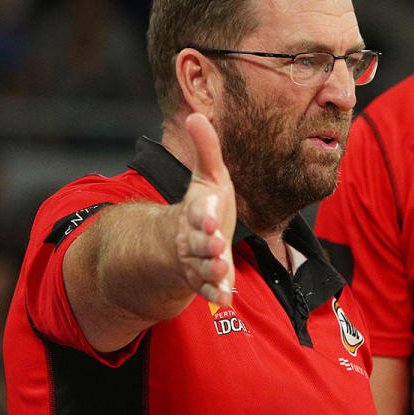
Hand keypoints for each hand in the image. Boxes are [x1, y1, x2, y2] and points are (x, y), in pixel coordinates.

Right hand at [176, 113, 236, 306]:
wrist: (186, 238)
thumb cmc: (204, 204)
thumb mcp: (208, 177)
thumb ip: (206, 149)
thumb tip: (196, 115)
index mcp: (197, 211)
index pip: (198, 212)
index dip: (203, 215)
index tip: (210, 216)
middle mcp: (194, 238)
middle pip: (200, 242)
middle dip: (208, 244)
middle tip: (218, 245)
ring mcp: (198, 260)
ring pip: (203, 267)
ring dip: (213, 271)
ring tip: (224, 272)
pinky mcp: (206, 279)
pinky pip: (209, 288)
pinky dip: (216, 294)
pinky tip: (227, 300)